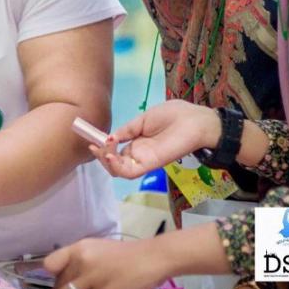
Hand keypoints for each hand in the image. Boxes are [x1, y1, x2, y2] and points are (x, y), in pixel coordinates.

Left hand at [43, 238, 169, 288]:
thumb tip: (59, 279)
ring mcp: (95, 280)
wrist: (151, 258)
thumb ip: (75, 261)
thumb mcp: (94, 249)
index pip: (50, 265)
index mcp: (78, 249)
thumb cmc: (122, 255)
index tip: (58, 284)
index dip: (51, 278)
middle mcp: (83, 263)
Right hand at [89, 100, 219, 178]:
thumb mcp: (143, 119)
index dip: (103, 148)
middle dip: (101, 156)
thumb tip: (110, 136)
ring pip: (120, 170)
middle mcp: (139, 154)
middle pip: (115, 163)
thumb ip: (127, 130)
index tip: (94, 139)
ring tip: (102, 150)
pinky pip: (130, 172)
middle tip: (95, 145)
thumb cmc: (173, 116)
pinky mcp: (151, 164)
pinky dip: (117, 166)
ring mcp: (145, 160)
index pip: (116, 151)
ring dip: (106, 162)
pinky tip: (110, 155)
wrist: (195, 120)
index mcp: (137, 143)